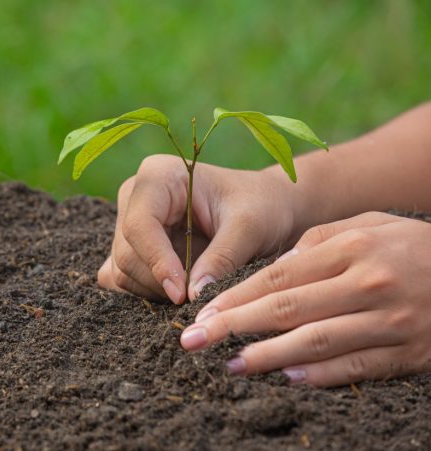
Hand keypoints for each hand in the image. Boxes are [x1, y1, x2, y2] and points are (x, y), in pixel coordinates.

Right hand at [97, 154, 299, 303]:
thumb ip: (222, 258)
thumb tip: (194, 294)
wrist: (266, 207)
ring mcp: (129, 221)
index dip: (157, 262)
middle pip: (127, 252)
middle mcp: (135, 196)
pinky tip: (179, 290)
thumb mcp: (250, 227)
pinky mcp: (131, 246)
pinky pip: (123, 278)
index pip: (139, 225)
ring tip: (196, 288)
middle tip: (199, 295)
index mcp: (158, 176)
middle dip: (160, 281)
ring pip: (123, 270)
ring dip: (156, 290)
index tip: (182, 293)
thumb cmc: (260, 205)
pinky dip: (148, 292)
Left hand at [181, 211, 430, 386]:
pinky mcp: (407, 353)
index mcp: (352, 248)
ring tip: (230, 364)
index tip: (203, 312)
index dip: (236, 296)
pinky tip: (284, 378)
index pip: (278, 275)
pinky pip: (354, 367)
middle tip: (194, 341)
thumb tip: (273, 266)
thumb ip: (318, 240)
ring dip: (266, 356)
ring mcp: (389, 321)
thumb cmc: (410, 245)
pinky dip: (318, 376)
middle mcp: (367, 283)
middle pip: (287, 308)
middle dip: (234, 326)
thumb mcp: (368, 225)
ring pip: (315, 342)